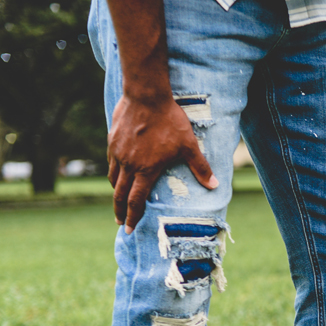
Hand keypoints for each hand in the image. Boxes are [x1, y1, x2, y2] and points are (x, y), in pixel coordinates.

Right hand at [107, 94, 216, 232]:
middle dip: (120, 211)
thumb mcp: (189, 146)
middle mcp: (128, 164)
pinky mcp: (112, 140)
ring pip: (113, 178)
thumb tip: (215, 185)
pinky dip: (114, 172)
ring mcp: (118, 152)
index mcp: (146, 170)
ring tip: (119, 200)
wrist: (146, 96)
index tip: (130, 228)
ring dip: (116, 192)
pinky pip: (111, 162)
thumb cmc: (170, 121)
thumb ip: (200, 167)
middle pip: (119, 194)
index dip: (133, 216)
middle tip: (121, 222)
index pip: (136, 200)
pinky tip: (118, 173)